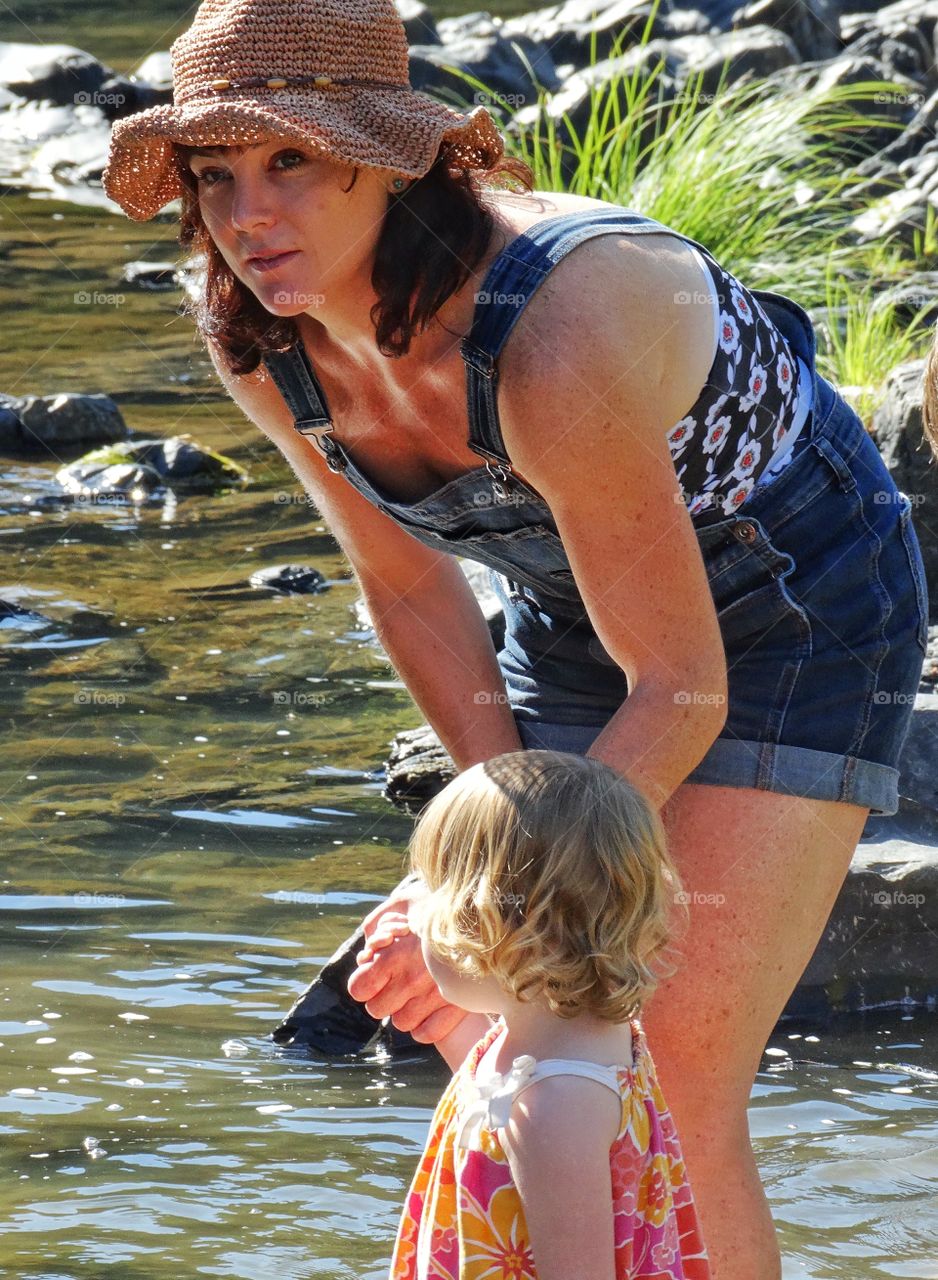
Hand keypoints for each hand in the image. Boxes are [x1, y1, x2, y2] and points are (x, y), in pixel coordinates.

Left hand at [346, 887, 467, 1044]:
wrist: (481, 917)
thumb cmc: (435, 909)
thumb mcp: (402, 906)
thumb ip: (378, 929)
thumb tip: (366, 956)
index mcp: (393, 955)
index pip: (358, 988)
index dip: (364, 982)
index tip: (372, 976)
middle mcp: (409, 979)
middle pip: (376, 1009)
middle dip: (383, 997)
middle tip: (396, 984)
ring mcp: (432, 997)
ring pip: (401, 1023)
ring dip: (406, 1011)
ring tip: (417, 993)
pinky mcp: (455, 1009)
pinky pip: (426, 1034)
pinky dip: (427, 1025)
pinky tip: (432, 1009)